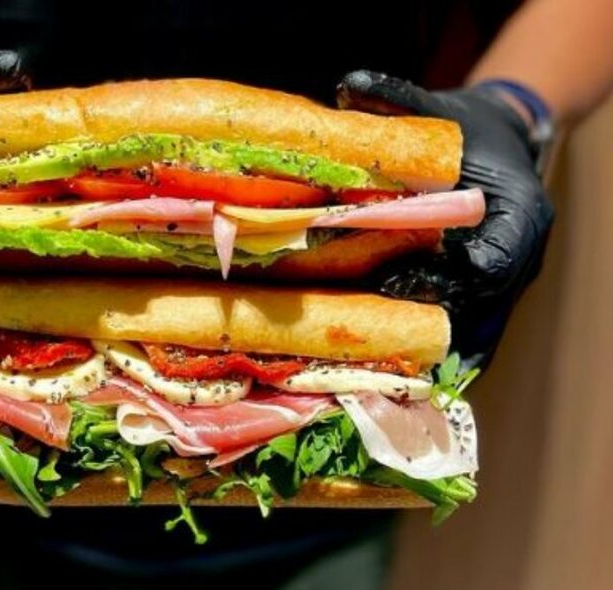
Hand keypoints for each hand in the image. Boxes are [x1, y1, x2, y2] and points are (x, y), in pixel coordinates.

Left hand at [337, 71, 554, 367]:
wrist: (499, 143)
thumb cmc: (468, 128)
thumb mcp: (441, 109)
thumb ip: (401, 100)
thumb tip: (347, 84)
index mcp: (519, 213)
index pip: (493, 261)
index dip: (447, 278)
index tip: (397, 283)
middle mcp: (520, 255)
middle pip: (480, 304)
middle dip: (428, 317)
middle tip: (374, 331)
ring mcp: (508, 281)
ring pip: (477, 329)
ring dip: (434, 348)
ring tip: (385, 369)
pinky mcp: (489, 295)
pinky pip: (471, 331)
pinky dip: (441, 351)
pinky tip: (403, 373)